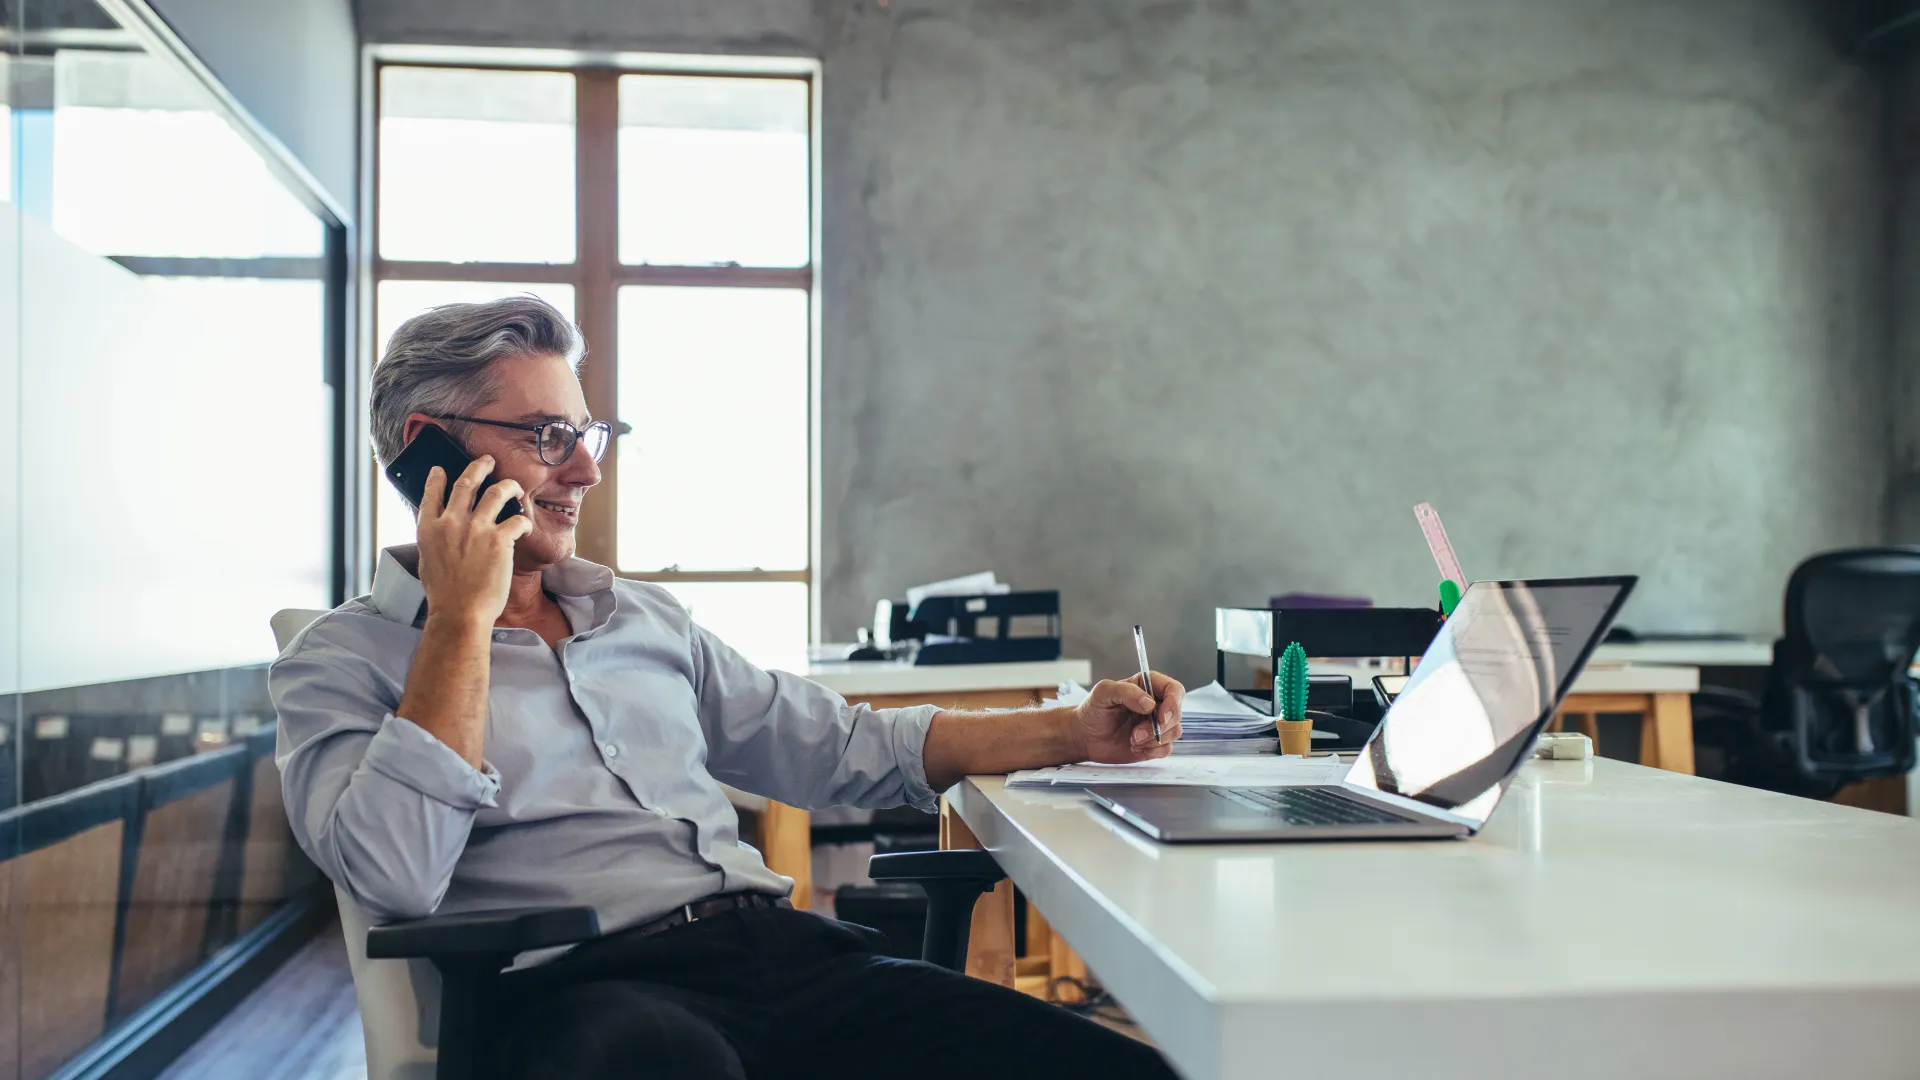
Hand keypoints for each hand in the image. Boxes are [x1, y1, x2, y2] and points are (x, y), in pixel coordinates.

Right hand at [414, 456, 531, 628]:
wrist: (460, 613)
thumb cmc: (445, 594)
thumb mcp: (428, 561)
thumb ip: (434, 539)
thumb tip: (440, 528)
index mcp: (429, 529)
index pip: (431, 493)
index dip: (437, 478)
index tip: (442, 469)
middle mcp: (451, 522)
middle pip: (466, 482)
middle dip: (478, 467)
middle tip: (487, 461)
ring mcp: (476, 529)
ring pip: (496, 491)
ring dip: (509, 485)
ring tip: (514, 487)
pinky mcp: (499, 539)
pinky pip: (517, 519)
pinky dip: (524, 522)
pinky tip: (526, 528)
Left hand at [1072, 674, 1183, 762]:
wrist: (1084, 736)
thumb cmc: (1092, 710)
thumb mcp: (1103, 692)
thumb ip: (1126, 691)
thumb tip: (1149, 704)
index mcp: (1147, 686)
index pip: (1174, 690)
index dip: (1173, 703)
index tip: (1161, 716)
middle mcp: (1156, 704)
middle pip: (1176, 713)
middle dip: (1160, 726)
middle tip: (1137, 733)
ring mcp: (1156, 725)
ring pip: (1174, 732)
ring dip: (1154, 739)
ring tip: (1132, 739)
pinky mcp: (1154, 743)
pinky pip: (1166, 749)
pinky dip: (1152, 750)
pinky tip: (1134, 747)